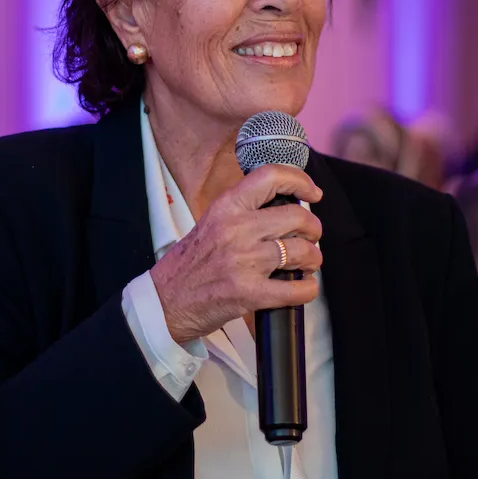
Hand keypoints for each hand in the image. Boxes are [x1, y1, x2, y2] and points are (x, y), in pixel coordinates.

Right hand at [151, 165, 323, 345]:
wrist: (164, 302)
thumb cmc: (189, 264)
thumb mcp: (210, 223)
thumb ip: (242, 213)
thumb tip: (284, 208)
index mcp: (226, 207)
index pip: (270, 176)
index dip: (300, 180)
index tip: (312, 192)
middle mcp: (236, 229)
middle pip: (297, 217)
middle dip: (313, 228)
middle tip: (310, 237)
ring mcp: (244, 261)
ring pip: (302, 252)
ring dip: (313, 259)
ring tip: (307, 264)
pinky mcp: (249, 293)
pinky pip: (297, 289)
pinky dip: (307, 289)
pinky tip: (302, 287)